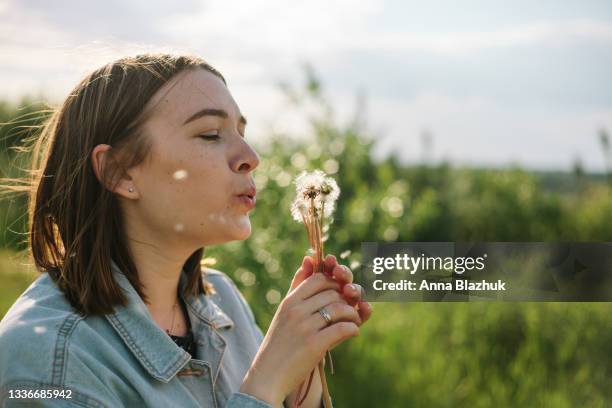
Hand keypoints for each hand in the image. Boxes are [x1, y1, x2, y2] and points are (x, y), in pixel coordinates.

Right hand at [240, 257, 361, 406]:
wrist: (268, 375)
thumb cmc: (279, 342)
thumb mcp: (285, 310)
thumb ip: (298, 285)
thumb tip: (309, 257)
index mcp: (290, 301)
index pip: (319, 279)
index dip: (335, 283)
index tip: (340, 293)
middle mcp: (296, 310)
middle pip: (333, 292)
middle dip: (347, 299)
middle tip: (351, 308)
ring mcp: (305, 327)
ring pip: (341, 308)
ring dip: (353, 314)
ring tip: (354, 321)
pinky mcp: (314, 345)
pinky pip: (343, 329)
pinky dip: (353, 329)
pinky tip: (353, 332)